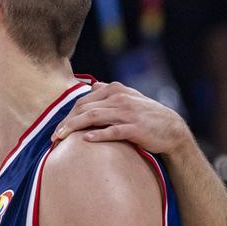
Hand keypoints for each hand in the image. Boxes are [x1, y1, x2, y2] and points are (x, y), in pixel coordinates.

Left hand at [54, 81, 194, 154]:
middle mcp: (120, 98)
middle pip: (85, 109)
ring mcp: (127, 113)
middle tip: (54, 136)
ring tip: (61, 138)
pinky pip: (113, 131)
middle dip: (66, 122)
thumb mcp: (130, 98)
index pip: (84, 101)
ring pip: (94, 118)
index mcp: (116, 90)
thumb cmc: (148, 115)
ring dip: (74, 128)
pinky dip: (98, 135)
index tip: (58, 128)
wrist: (172, 129)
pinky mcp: (135, 128)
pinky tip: (86, 140)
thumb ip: (111, 92)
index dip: (68, 114)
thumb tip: (92, 85)